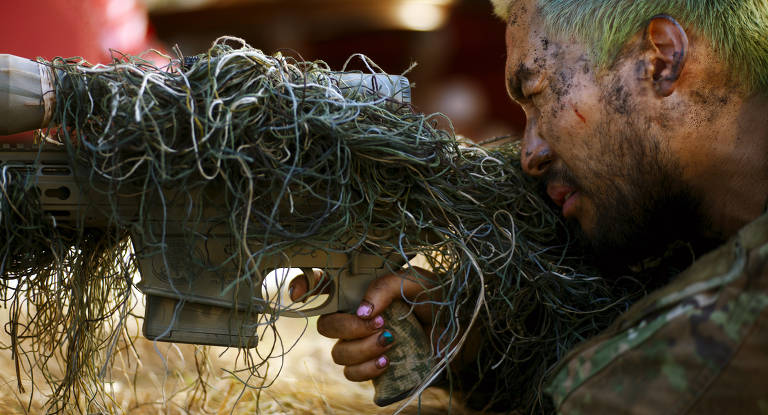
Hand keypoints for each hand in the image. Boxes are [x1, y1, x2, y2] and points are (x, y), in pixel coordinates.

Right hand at [289, 267, 435, 381]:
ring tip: (391, 341)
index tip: (300, 295)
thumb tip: (362, 310)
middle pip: (326, 325)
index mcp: (362, 289)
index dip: (304, 286)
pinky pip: (352, 374)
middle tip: (378, 322)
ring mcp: (363, 342)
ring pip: (338, 352)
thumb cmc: (438, 299)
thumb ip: (386, 286)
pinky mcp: (373, 366)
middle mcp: (357, 315)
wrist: (461, 330)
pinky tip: (388, 360)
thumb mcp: (416, 282)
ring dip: (362, 348)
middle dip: (348, 326)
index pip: (323, 284)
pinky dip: (367, 368)